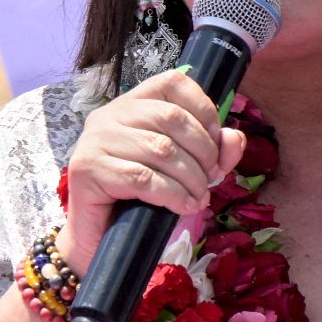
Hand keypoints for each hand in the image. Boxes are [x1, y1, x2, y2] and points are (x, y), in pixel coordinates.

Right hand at [58, 69, 244, 274]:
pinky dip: (173, 194)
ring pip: (160, 149)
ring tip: (198, 198)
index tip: (215, 142)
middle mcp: (108, 115)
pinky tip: (182, 206)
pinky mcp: (87, 169)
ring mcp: (94, 141)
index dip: (204, 109)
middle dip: (203, 150)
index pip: (172, 83)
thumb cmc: (138, 200)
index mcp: (130, 105)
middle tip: (210, 179)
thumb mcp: (182, 170)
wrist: (98, 238)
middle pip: (171, 117)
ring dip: (191, 178)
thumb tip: (234, 138)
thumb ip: (211, 150)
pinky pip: (143, 178)